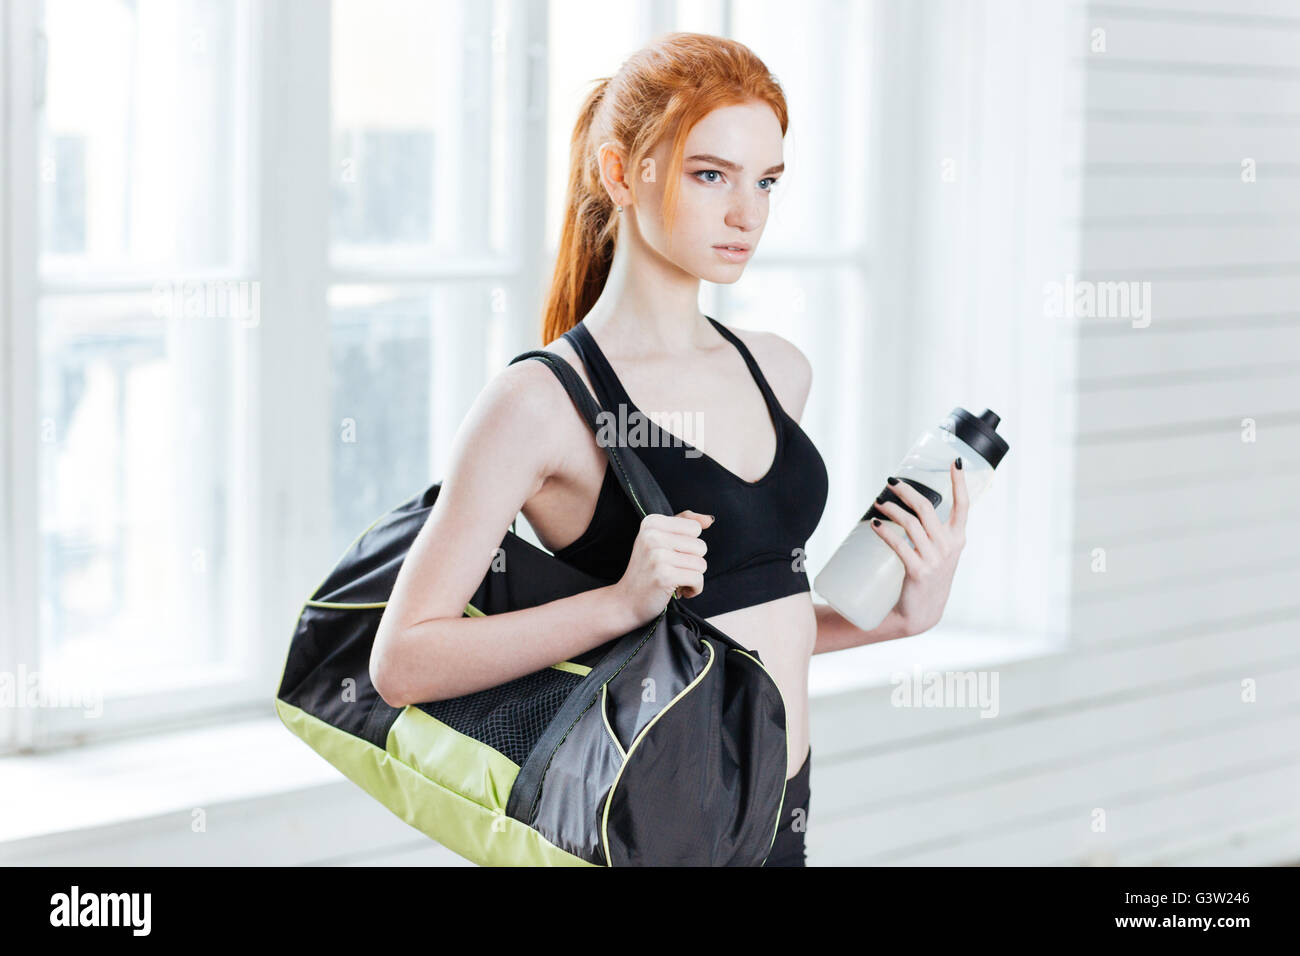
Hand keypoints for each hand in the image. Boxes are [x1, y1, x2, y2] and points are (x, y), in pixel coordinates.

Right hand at [613, 510, 712, 624]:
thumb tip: (709, 520)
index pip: (694, 528)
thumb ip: (684, 524)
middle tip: (673, 570)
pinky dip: (694, 588)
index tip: (673, 555)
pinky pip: (697, 579)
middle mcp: (652, 535)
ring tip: (675, 580)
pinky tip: (680, 591)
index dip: (689, 545)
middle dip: (692, 562)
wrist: (626, 601)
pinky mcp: (664, 576)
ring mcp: (657, 556)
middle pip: (700, 546)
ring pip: (701, 563)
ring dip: (693, 576)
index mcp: (652, 522)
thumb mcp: (659, 539)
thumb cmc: (647, 570)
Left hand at [869, 458, 968, 635]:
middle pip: (927, 508)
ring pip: (911, 524)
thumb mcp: (939, 553)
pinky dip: (885, 532)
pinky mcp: (918, 571)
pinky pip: (900, 545)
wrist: (922, 612)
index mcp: (958, 539)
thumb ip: (933, 532)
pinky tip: (874, 525)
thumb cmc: (928, 576)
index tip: (955, 463)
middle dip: (907, 491)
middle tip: (891, 482)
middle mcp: (949, 547)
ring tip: (877, 504)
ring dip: (891, 510)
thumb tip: (909, 505)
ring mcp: (935, 559)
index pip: (963, 506)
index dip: (959, 483)